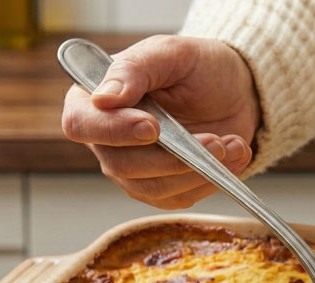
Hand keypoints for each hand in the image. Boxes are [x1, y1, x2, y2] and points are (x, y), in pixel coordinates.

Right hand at [60, 35, 260, 208]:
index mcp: (93, 98)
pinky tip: (232, 157)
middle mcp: (106, 139)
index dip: (113, 131)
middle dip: (171, 158)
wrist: (233, 90)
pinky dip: (209, 181)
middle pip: (120, 165)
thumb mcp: (169, 53)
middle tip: (213, 141)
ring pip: (151, 188)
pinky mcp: (161, 186)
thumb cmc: (196, 67)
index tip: (152, 127)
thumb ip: (134, 69)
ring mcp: (132, 167)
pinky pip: (177, 198)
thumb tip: (103, 98)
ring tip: (230, 145)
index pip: (82, 124)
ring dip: (196, 172)